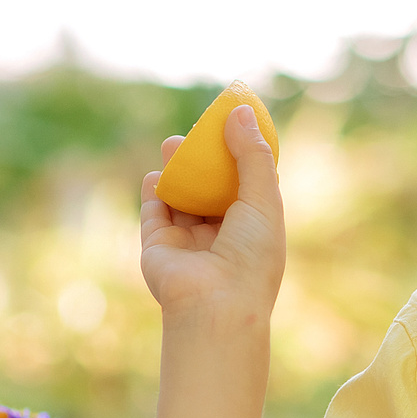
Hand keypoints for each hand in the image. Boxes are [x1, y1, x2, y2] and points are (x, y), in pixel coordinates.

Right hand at [139, 105, 286, 322]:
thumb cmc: (251, 257)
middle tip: (197, 131)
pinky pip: (153, 211)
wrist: (216, 306)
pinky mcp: (159, 245)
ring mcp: (188, 241)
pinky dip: (154, 190)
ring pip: (180, 196)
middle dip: (203, 159)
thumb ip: (252, 155)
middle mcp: (221, 235)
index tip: (234, 125)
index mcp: (253, 229)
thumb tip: (239, 112)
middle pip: (210, 188)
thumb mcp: (263, 199)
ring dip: (177, 170)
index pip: (247, 186)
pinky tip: (157, 174)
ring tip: (173, 143)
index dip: (240, 156)